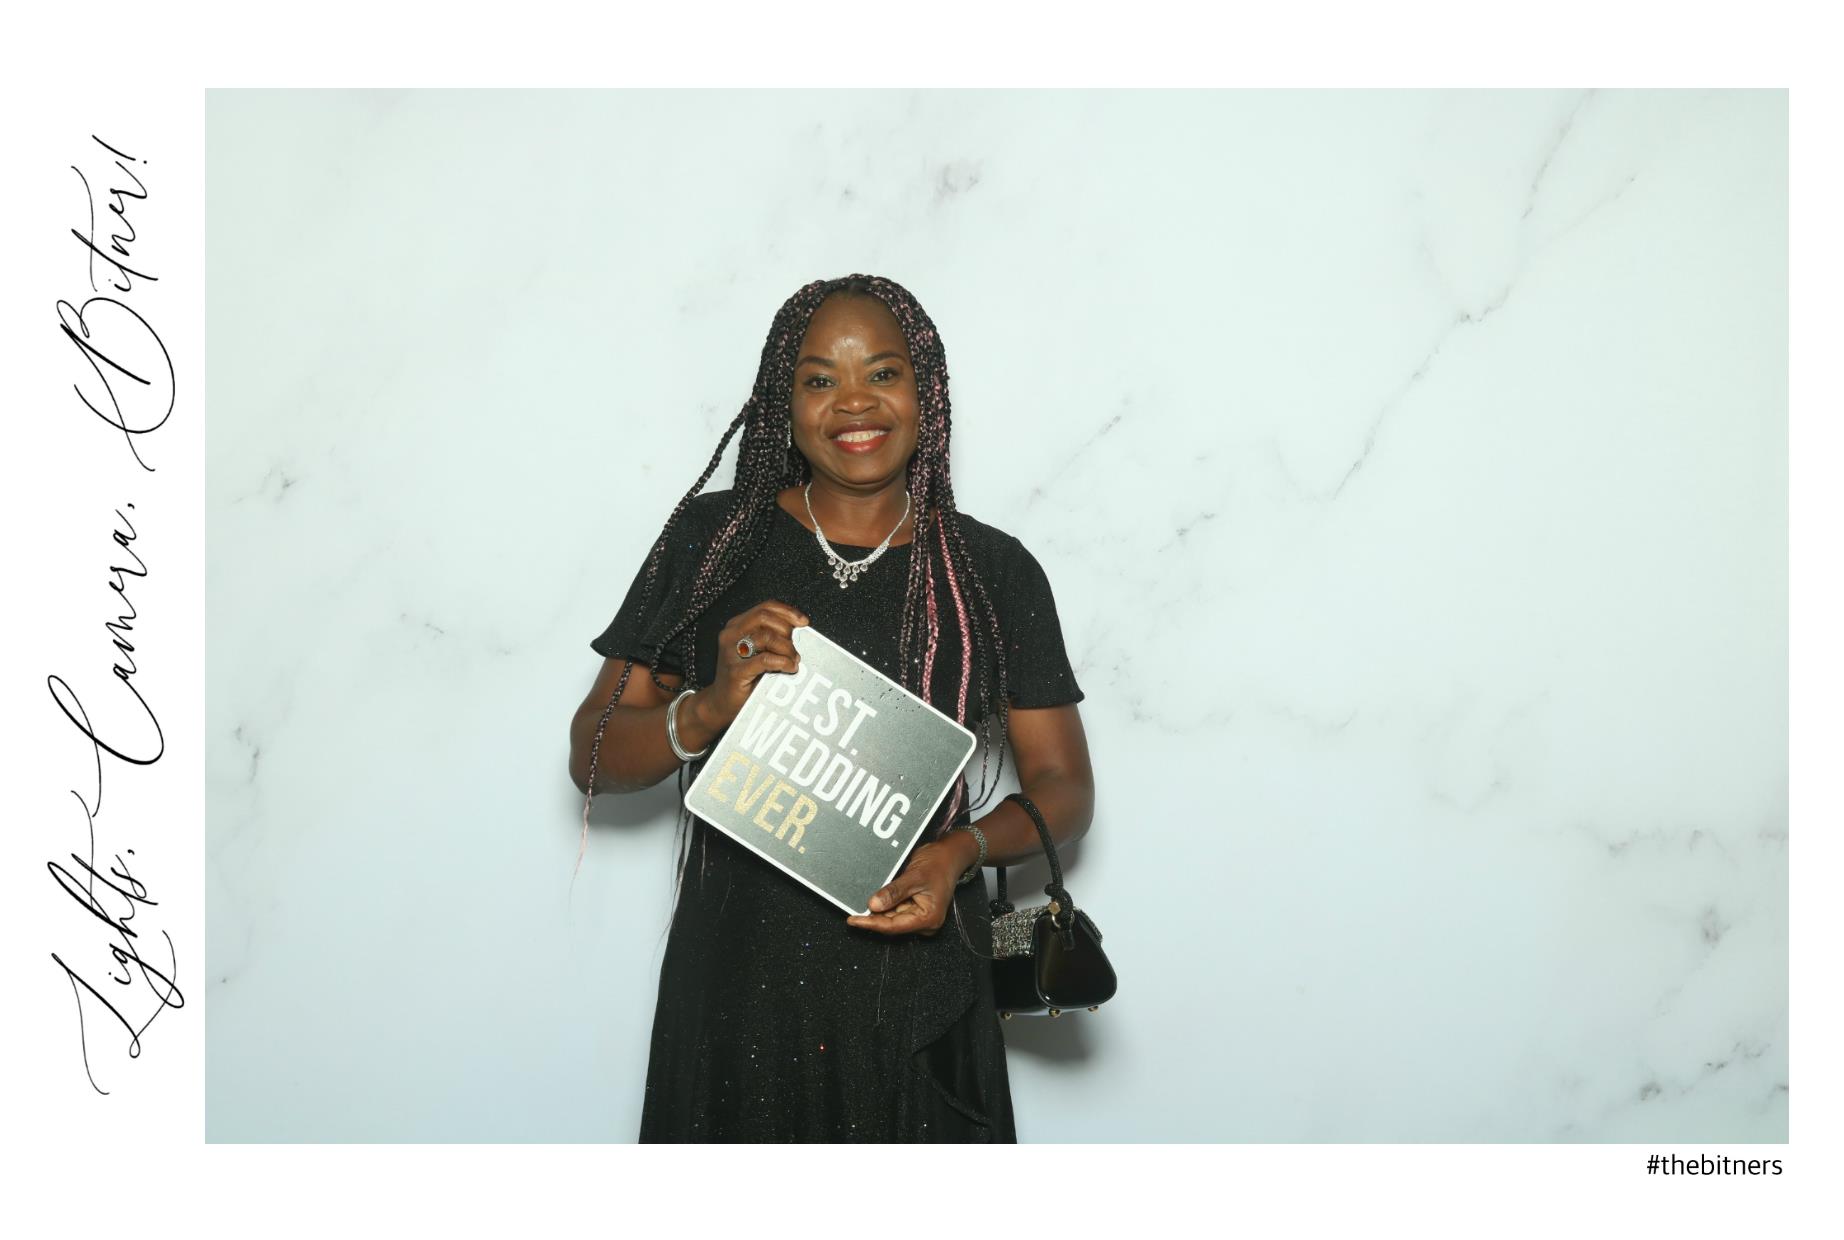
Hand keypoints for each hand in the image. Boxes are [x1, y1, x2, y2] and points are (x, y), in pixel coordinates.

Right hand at [694, 601, 809, 732]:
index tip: (804, 622)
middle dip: (787, 631)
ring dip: (787, 648)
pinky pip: (765, 660)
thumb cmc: (745, 676)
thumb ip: (772, 637)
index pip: (765, 607)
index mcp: (737, 625)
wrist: (722, 703)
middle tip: (796, 648)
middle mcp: (731, 634)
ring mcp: (731, 653)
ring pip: (766, 636)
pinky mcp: (736, 672)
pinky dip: (782, 662)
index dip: (787, 611)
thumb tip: (799, 630)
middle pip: (765, 617)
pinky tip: (790, 667)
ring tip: (794, 660)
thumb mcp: (758, 650)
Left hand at [845, 837, 972, 936]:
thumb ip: (894, 892)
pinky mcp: (915, 908)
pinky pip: (895, 909)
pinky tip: (875, 897)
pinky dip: (884, 903)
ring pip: (891, 916)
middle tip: (853, 909)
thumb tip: (874, 905)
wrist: (949, 854)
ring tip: (861, 901)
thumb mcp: (914, 876)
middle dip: (873, 916)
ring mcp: (920, 915)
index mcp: (928, 918)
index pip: (893, 926)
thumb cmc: (939, 864)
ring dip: (878, 910)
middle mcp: (925, 922)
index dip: (872, 923)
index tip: (853, 920)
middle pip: (891, 924)